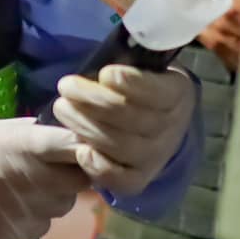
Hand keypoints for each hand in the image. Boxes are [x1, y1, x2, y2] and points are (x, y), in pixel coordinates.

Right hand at [0, 118, 91, 238]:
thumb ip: (28, 133)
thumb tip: (65, 133)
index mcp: (14, 145)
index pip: (69, 144)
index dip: (86, 145)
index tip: (90, 144)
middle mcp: (19, 180)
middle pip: (75, 182)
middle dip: (72, 174)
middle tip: (53, 168)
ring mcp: (15, 212)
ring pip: (60, 207)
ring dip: (53, 198)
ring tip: (24, 188)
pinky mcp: (8, 238)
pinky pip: (40, 228)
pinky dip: (34, 218)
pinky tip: (10, 208)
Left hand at [53, 65, 195, 195]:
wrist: (158, 123)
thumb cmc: (141, 85)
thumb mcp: (143, 65)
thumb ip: (129, 59)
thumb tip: (104, 58)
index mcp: (177, 94)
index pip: (158, 93)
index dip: (133, 84)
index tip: (106, 72)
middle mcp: (171, 129)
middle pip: (133, 119)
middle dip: (94, 101)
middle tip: (65, 86)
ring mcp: (156, 157)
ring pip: (122, 146)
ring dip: (87, 127)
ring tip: (62, 108)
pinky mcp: (140, 179)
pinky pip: (121, 180)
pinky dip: (99, 167)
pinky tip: (80, 151)